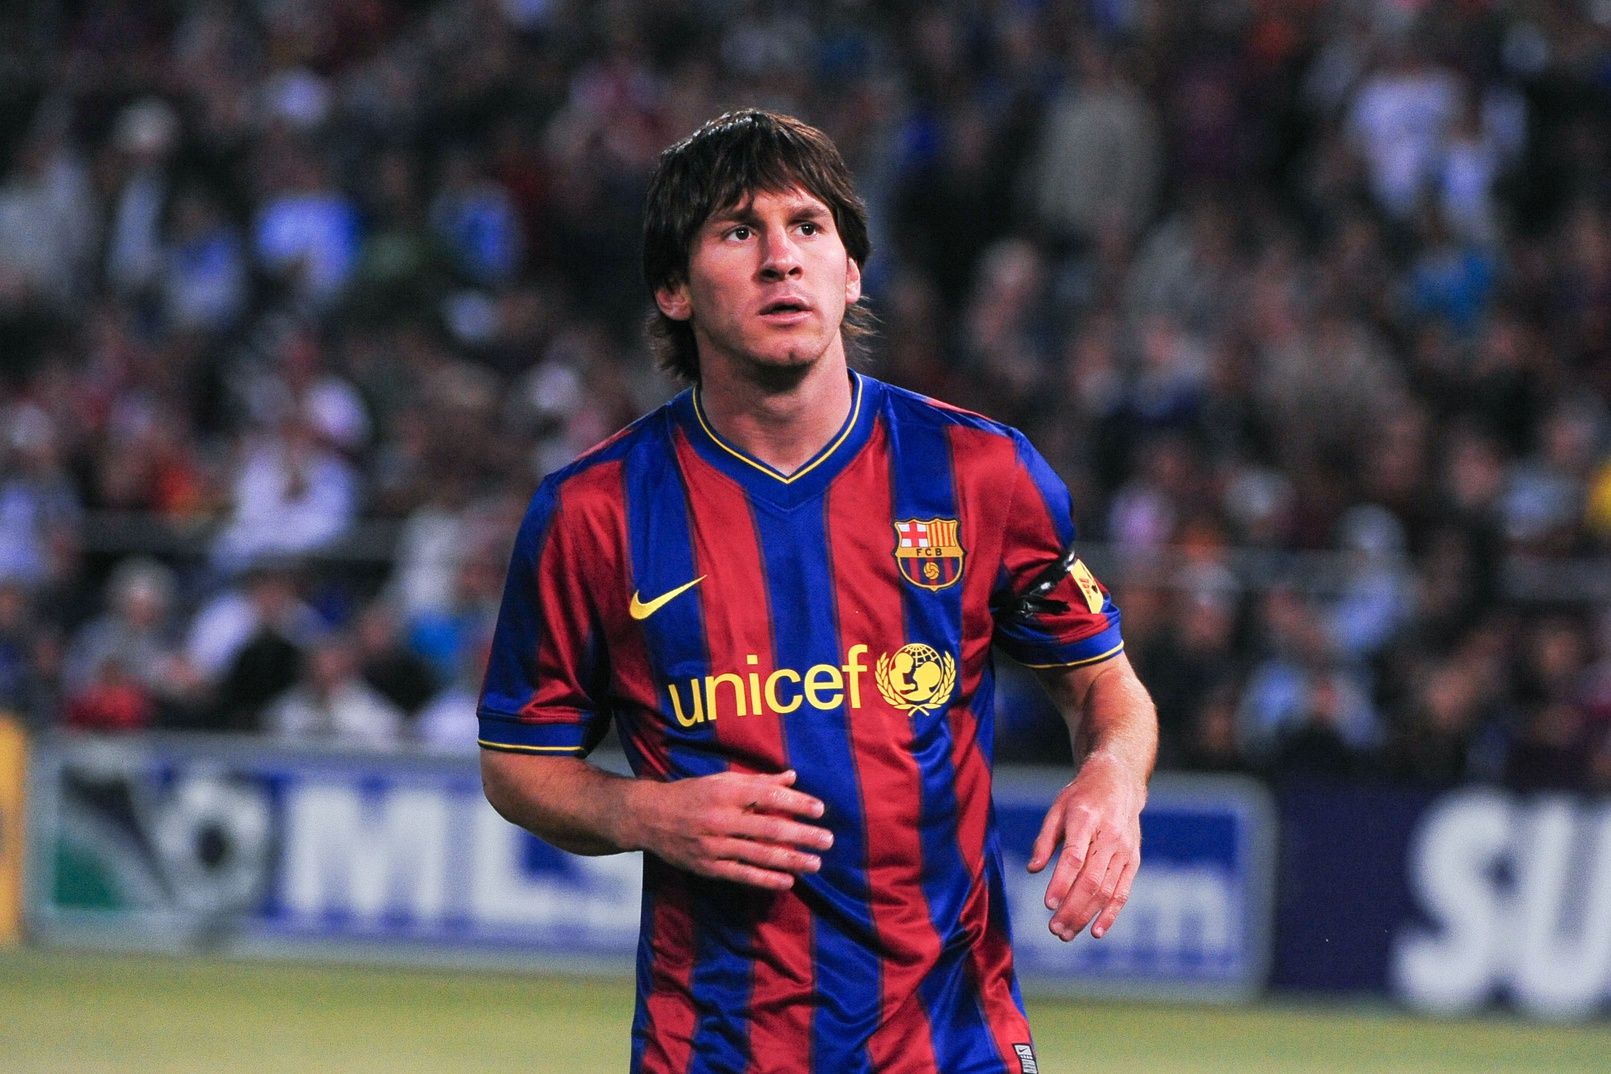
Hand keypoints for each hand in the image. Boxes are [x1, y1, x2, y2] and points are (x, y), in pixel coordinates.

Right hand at [625, 769, 832, 890]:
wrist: (649, 817)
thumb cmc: (691, 794)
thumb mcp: (721, 780)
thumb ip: (758, 781)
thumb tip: (792, 777)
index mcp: (725, 791)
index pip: (768, 796)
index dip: (796, 803)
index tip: (819, 809)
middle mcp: (720, 817)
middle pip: (769, 827)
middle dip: (802, 835)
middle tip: (828, 840)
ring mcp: (714, 844)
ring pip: (759, 854)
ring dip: (791, 860)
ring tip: (815, 863)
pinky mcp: (708, 866)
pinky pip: (743, 874)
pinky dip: (767, 879)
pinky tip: (788, 881)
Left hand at [1026, 751, 1143, 940]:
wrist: (1119, 782)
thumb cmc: (1081, 797)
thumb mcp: (1057, 809)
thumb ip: (1044, 840)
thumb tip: (1033, 870)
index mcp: (1086, 820)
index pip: (1074, 857)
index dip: (1062, 883)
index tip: (1048, 904)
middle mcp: (1109, 836)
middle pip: (1091, 880)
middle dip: (1072, 908)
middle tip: (1054, 929)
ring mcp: (1124, 850)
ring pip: (1106, 890)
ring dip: (1086, 916)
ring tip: (1066, 933)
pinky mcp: (1133, 860)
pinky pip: (1123, 891)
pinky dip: (1111, 913)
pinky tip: (1096, 930)